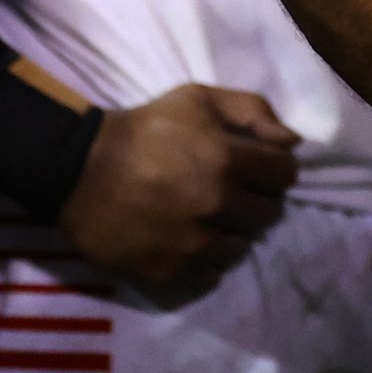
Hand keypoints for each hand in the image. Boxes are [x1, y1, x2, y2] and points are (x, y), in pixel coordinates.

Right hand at [58, 84, 299, 292]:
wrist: (77, 169)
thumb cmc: (145, 128)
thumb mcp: (199, 98)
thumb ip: (253, 111)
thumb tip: (293, 143)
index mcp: (227, 159)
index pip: (285, 175)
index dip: (275, 170)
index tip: (259, 169)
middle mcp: (216, 204)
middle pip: (268, 213)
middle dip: (256, 201)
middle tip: (231, 194)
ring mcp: (192, 243)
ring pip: (241, 247)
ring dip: (233, 233)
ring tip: (209, 219)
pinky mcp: (168, 272)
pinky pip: (211, 274)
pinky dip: (207, 261)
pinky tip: (191, 243)